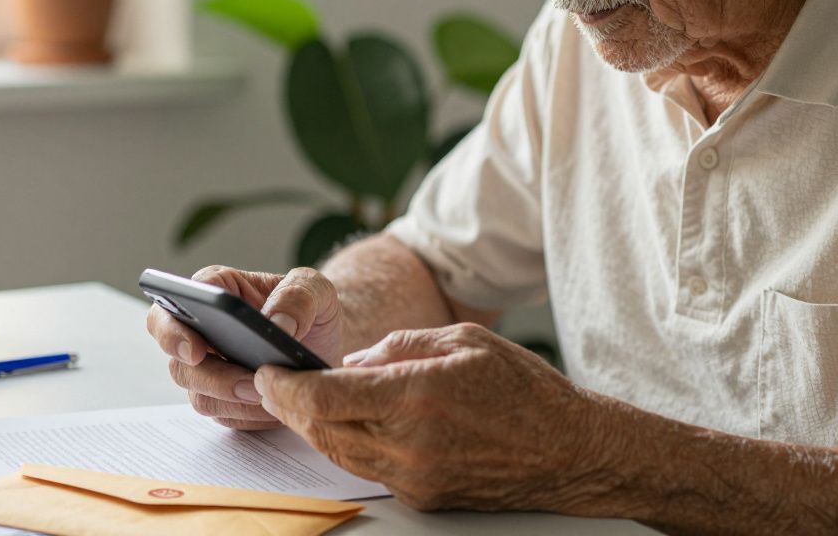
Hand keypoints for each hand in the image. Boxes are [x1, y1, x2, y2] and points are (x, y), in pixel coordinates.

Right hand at [147, 265, 343, 429]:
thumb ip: (297, 296)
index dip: (175, 329)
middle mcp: (204, 330)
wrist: (329, 343)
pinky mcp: (224, 398)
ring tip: (268, 394)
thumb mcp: (315, 288)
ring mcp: (210, 367)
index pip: (177, 302)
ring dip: (233, 400)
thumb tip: (276, 324)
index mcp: (218, 290)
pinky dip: (248, 415)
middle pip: (180, 359)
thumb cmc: (314, 307)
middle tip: (246, 383)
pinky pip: (224, 414)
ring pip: (199, 393)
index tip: (196, 351)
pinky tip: (274, 406)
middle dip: (209, 377)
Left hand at [254, 323, 613, 511]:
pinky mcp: (422, 497)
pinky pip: (367, 469)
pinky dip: (348, 444)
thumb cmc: (524, 390)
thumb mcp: (462, 340)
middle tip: (273, 383)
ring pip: (336, 454)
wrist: (570, 452)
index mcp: (417, 396)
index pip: (324, 396)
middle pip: (319, 430)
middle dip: (287, 406)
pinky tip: (349, 423)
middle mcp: (409, 444)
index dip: (284, 386)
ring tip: (302, 401)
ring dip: (313, 427)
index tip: (266, 371)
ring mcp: (414, 478)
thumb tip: (352, 361)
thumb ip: (399, 346)